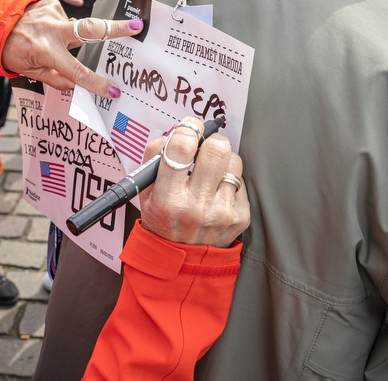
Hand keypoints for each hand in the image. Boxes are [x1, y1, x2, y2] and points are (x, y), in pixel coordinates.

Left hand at [0, 0, 143, 95]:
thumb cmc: (11, 52)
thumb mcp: (30, 72)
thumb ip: (56, 79)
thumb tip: (78, 85)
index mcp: (45, 51)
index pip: (75, 71)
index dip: (95, 83)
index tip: (113, 91)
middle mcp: (50, 30)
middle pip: (88, 29)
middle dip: (115, 28)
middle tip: (137, 26)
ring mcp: (50, 13)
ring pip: (72, 28)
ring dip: (65, 36)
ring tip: (43, 38)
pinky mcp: (49, 2)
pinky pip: (62, 18)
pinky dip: (57, 25)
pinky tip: (42, 28)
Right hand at [139, 117, 248, 247]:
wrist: (182, 261)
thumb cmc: (163, 219)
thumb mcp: (146, 191)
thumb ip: (155, 156)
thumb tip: (179, 131)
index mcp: (168, 198)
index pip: (181, 147)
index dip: (188, 128)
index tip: (190, 127)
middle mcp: (196, 206)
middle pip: (216, 149)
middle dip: (211, 140)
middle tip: (205, 146)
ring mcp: (221, 212)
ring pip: (233, 161)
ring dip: (223, 161)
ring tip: (211, 172)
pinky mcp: (240, 216)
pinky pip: (241, 181)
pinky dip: (230, 181)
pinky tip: (218, 192)